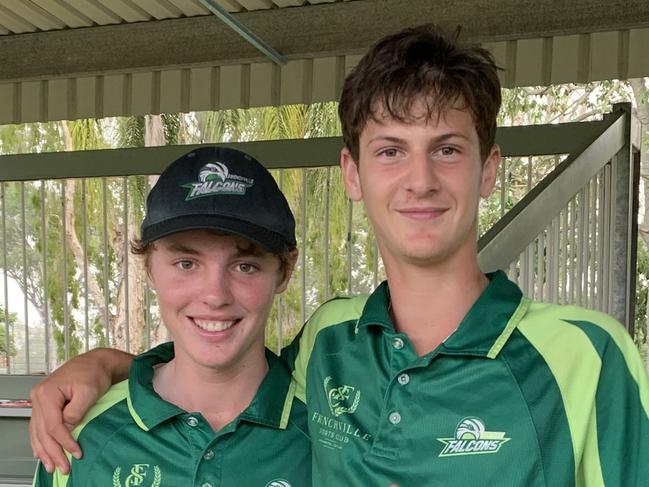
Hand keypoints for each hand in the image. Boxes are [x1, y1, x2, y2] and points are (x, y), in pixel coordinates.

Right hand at [29, 348, 132, 473]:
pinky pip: (39, 427)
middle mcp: (38, 397)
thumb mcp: (88, 392)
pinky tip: (42, 453)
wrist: (95, 363)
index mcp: (47, 393)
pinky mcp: (45, 404)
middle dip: (53, 452)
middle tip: (63, 468)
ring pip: (38, 432)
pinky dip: (40, 442)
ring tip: (52, 466)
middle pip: (43, 432)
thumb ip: (75, 412)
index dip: (64, 442)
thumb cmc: (94, 373)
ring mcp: (39, 401)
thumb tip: (67, 429)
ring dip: (44, 451)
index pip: (53, 425)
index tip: (76, 453)